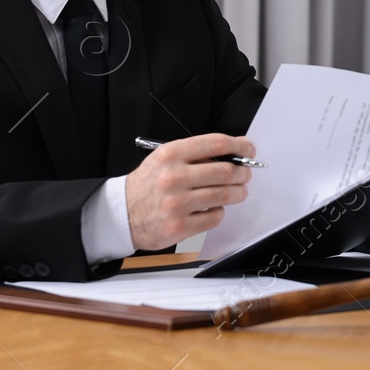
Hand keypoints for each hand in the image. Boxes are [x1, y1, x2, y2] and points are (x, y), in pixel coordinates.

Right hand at [125, 133, 253, 250]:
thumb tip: (235, 151)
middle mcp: (173, 177)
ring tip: (237, 192)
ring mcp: (176, 203)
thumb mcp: (165, 159)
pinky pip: (215, 217)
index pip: (216, 144)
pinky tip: (211, 209)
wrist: (120, 214)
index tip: (249, 149)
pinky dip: (219, 212)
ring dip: (238, 193)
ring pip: (225, 194)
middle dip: (243, 172)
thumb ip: (197, 154)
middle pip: (226, 170)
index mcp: (171, 155)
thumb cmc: (148, 184)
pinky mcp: (179, 226)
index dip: (240, 145)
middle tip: (245, 174)